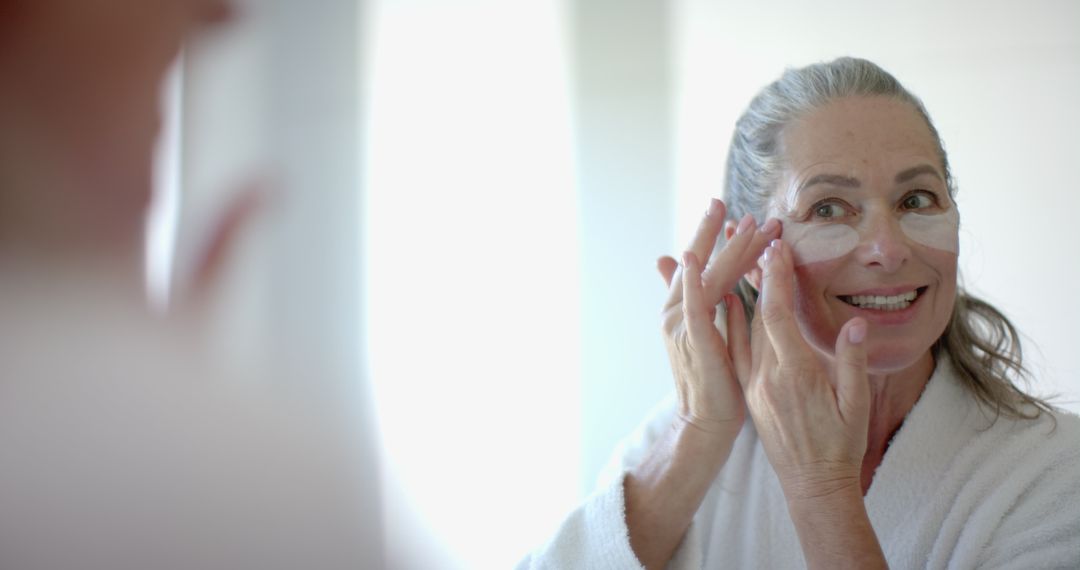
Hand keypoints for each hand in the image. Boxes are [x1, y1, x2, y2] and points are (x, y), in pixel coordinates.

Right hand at [657, 199, 779, 436]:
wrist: (705, 422)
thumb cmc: (711, 380)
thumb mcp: (703, 333)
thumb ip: (696, 298)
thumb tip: (681, 267)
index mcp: (681, 308)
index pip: (698, 263)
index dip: (711, 235)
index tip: (726, 208)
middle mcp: (675, 312)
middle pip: (699, 263)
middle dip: (714, 232)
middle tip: (726, 201)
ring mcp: (680, 326)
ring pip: (705, 278)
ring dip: (725, 249)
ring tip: (744, 224)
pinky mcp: (692, 342)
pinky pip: (693, 307)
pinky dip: (691, 282)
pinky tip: (694, 258)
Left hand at [742, 239, 870, 499]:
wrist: (811, 485)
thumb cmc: (840, 446)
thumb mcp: (855, 406)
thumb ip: (852, 362)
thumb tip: (857, 322)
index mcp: (795, 375)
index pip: (779, 316)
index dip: (776, 279)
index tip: (775, 247)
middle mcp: (767, 376)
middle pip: (757, 314)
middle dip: (758, 273)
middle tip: (756, 236)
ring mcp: (754, 383)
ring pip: (743, 327)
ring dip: (743, 289)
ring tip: (739, 254)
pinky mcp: (749, 391)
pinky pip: (735, 348)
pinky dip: (733, 319)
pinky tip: (731, 298)